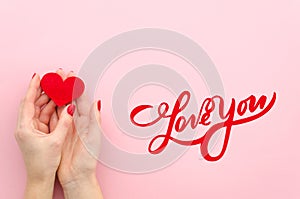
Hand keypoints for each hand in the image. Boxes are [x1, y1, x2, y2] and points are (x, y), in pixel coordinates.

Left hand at [15, 73, 73, 197]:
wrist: (40, 178)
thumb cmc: (43, 163)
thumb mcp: (55, 141)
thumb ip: (64, 123)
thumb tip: (71, 109)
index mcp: (25, 128)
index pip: (28, 102)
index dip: (34, 88)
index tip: (39, 76)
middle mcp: (26, 127)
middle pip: (34, 103)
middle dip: (44, 91)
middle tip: (53, 81)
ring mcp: (32, 129)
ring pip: (40, 109)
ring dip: (49, 100)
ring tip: (59, 90)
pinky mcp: (38, 133)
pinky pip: (45, 117)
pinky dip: (52, 110)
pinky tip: (59, 103)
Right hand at [52, 70, 102, 197]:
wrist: (77, 175)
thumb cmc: (88, 158)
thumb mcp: (95, 138)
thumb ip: (96, 120)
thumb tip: (98, 102)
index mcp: (88, 121)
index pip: (81, 99)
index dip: (76, 87)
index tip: (72, 75)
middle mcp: (78, 121)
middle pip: (70, 99)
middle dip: (65, 86)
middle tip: (59, 74)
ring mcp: (68, 126)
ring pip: (61, 106)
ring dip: (57, 94)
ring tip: (52, 82)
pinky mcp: (60, 133)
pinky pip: (54, 117)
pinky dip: (50, 107)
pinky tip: (47, 99)